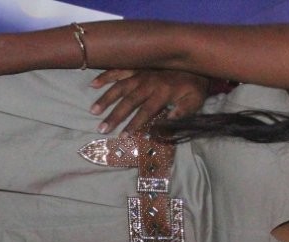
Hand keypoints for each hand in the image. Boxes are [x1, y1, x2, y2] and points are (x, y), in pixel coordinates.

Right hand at [89, 69, 211, 133]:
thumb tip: (169, 120)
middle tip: (102, 128)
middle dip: (114, 116)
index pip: (145, 112)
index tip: (123, 135)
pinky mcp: (136, 66)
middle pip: (128, 101)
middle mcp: (148, 83)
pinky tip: (93, 84)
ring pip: (120, 86)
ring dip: (106, 98)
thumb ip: (183, 111)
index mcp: (162, 93)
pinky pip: (118, 70)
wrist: (193, 58)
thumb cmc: (194, 84)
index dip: (134, 124)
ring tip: (93, 110)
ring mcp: (140, 73)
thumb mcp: (195, 100)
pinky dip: (106, 76)